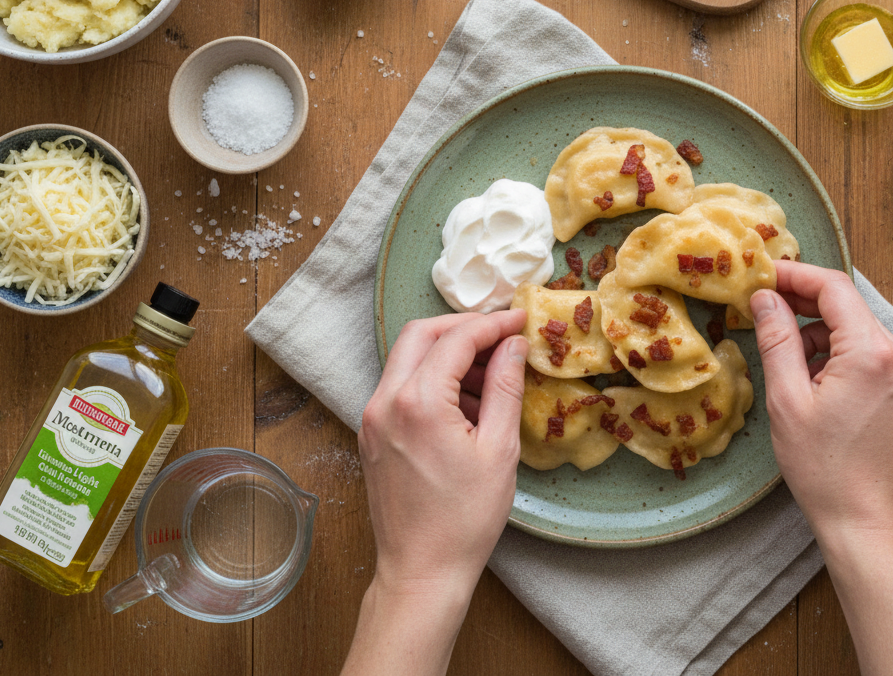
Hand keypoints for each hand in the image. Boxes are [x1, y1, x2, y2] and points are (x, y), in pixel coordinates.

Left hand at [358, 310, 527, 596]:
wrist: (421, 572)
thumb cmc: (463, 520)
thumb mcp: (499, 450)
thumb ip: (505, 387)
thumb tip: (513, 345)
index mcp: (417, 403)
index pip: (456, 338)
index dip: (493, 324)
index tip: (521, 320)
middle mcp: (385, 402)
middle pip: (422, 335)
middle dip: (464, 327)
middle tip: (502, 336)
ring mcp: (372, 418)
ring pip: (407, 358)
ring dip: (447, 354)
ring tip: (490, 377)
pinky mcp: (371, 434)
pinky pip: (400, 387)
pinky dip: (431, 380)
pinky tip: (465, 404)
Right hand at [753, 264, 892, 675]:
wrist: (865, 521)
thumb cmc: (825, 469)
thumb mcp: (787, 400)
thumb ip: (777, 339)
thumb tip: (765, 298)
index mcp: (871, 352)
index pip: (834, 287)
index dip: (795, 275)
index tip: (763, 277)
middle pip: (847, 306)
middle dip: (803, 304)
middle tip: (762, 310)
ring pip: (856, 330)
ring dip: (818, 333)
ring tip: (785, 361)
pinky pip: (868, 354)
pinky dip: (837, 355)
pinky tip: (811, 380)